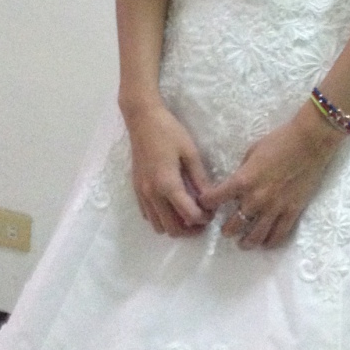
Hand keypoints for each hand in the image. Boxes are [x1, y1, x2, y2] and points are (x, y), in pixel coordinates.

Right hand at [125, 102, 213, 236]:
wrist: (142, 120)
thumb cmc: (169, 132)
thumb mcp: (190, 153)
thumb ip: (200, 179)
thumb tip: (211, 198)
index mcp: (168, 184)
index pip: (189, 215)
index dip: (204, 218)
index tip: (213, 211)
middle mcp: (152, 194)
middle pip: (172, 228)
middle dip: (191, 229)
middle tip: (204, 219)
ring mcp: (142, 193)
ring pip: (158, 226)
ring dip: (175, 226)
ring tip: (188, 214)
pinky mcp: (136, 190)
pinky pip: (148, 215)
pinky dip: (161, 218)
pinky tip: (172, 206)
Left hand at [199, 108, 341, 249]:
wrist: (309, 142)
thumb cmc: (279, 141)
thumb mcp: (252, 152)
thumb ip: (243, 172)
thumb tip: (237, 184)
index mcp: (243, 181)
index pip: (215, 199)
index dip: (206, 203)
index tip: (206, 205)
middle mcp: (256, 199)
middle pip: (233, 225)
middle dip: (226, 229)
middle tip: (226, 229)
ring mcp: (275, 208)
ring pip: (255, 236)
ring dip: (245, 242)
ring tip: (243, 242)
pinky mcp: (292, 212)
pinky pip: (279, 235)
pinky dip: (270, 242)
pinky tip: (265, 243)